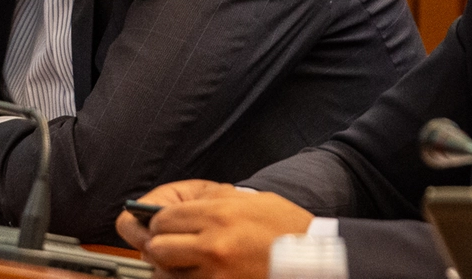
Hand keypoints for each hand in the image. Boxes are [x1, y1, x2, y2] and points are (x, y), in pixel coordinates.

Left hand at [118, 180, 314, 278]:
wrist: (313, 260)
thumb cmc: (285, 228)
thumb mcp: (250, 200)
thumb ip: (213, 200)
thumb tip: (182, 204)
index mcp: (218, 214)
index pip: (164, 218)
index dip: (159, 221)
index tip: (164, 224)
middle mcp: (212, 244)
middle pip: (159, 246)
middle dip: (160, 244)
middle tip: (169, 244)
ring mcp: (216, 273)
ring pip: (168, 272)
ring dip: (171, 267)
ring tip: (183, 262)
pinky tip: (197, 273)